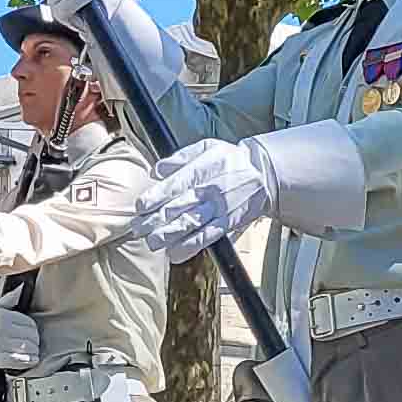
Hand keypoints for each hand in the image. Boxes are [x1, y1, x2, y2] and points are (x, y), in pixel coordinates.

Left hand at [132, 138, 274, 259]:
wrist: (263, 173)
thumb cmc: (231, 160)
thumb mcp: (206, 148)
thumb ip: (179, 158)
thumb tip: (156, 171)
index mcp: (200, 171)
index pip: (172, 186)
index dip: (153, 198)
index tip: (139, 207)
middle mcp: (207, 191)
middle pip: (176, 208)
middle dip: (153, 220)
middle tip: (137, 229)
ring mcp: (218, 209)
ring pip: (189, 224)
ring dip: (167, 236)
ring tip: (151, 242)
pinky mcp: (227, 223)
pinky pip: (207, 237)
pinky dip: (189, 247)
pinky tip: (174, 254)